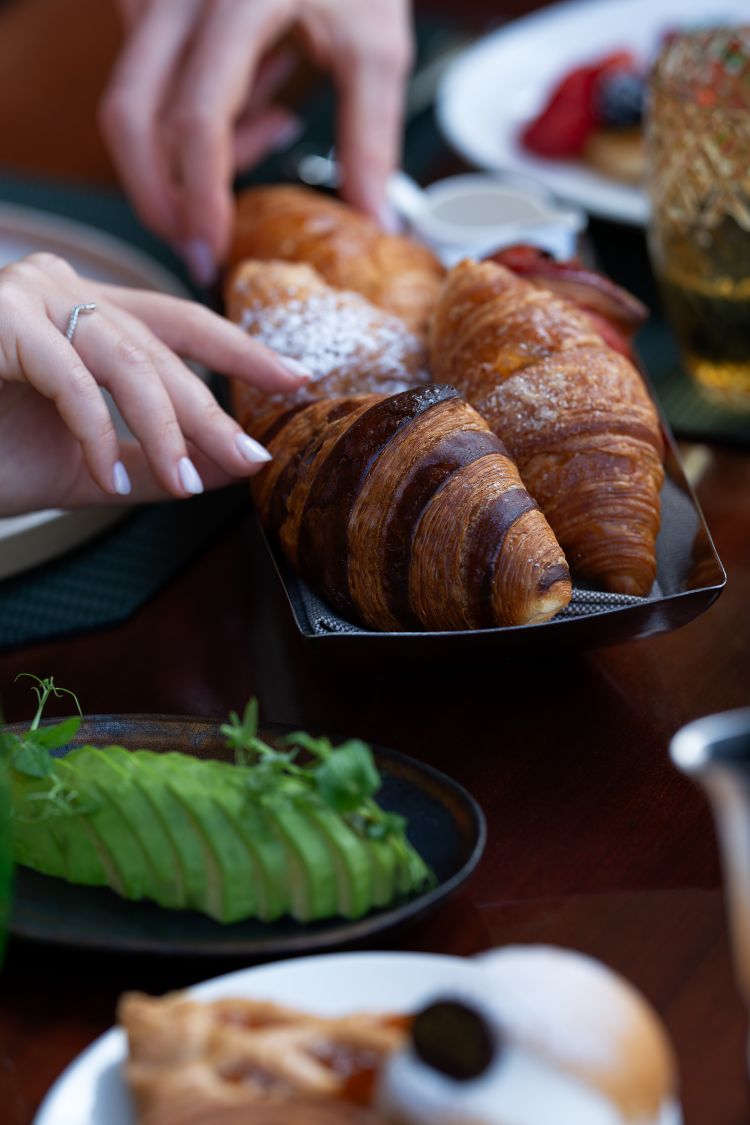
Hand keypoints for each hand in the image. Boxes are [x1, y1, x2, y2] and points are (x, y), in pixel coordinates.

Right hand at [0, 253, 309, 516]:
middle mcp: (57, 289)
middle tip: (251, 455)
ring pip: (124, 357)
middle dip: (210, 408)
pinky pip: (68, 377)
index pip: (178, 325)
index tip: (296, 379)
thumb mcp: (91, 467)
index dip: (240, 350)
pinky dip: (94, 433)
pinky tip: (110, 481)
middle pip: (160, 347)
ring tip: (188, 480)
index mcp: (81, 313)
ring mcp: (23, 296)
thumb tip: (235, 466)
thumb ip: (158, 462)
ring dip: (164, 425)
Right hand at [99, 0, 412, 282]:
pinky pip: (143, 83)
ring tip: (270, 129)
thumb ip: (371, 141)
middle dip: (160, 196)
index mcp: (239, 2)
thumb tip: (374, 222)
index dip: (198, 197)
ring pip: (132, 105)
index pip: (196, 120)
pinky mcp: (150, 6)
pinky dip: (186, 119)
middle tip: (202, 244)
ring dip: (185, 155)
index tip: (210, 251)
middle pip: (130, 117)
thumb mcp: (376, 49)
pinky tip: (249, 99)